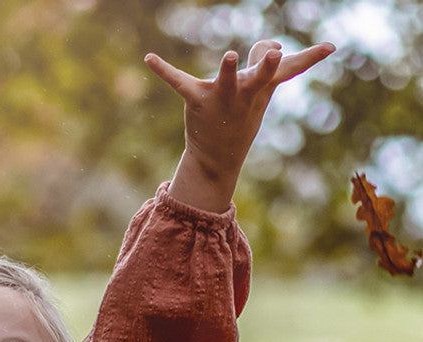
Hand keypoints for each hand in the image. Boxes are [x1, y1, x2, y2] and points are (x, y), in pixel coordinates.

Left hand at [145, 39, 335, 211]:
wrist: (217, 158)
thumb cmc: (240, 118)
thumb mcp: (258, 93)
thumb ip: (265, 66)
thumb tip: (275, 46)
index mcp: (262, 87)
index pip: (291, 68)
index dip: (311, 56)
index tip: (329, 47)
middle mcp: (245, 91)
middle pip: (261, 73)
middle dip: (266, 65)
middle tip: (275, 55)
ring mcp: (222, 96)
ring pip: (227, 79)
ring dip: (230, 70)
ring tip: (230, 57)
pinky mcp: (197, 100)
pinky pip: (179, 82)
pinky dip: (164, 70)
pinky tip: (149, 58)